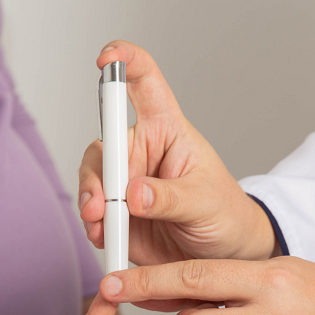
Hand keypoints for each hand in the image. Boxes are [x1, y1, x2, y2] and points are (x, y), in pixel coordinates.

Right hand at [79, 40, 279, 264]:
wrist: (223, 255)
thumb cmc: (223, 213)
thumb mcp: (205, 202)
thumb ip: (170, 198)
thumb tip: (133, 195)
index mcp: (167, 130)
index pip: (144, 84)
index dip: (125, 62)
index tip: (107, 59)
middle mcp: (140, 151)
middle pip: (106, 145)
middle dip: (97, 174)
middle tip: (101, 204)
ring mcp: (125, 183)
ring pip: (92, 179)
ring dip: (90, 201)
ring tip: (100, 225)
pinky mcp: (117, 214)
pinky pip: (93, 213)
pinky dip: (93, 225)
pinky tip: (103, 236)